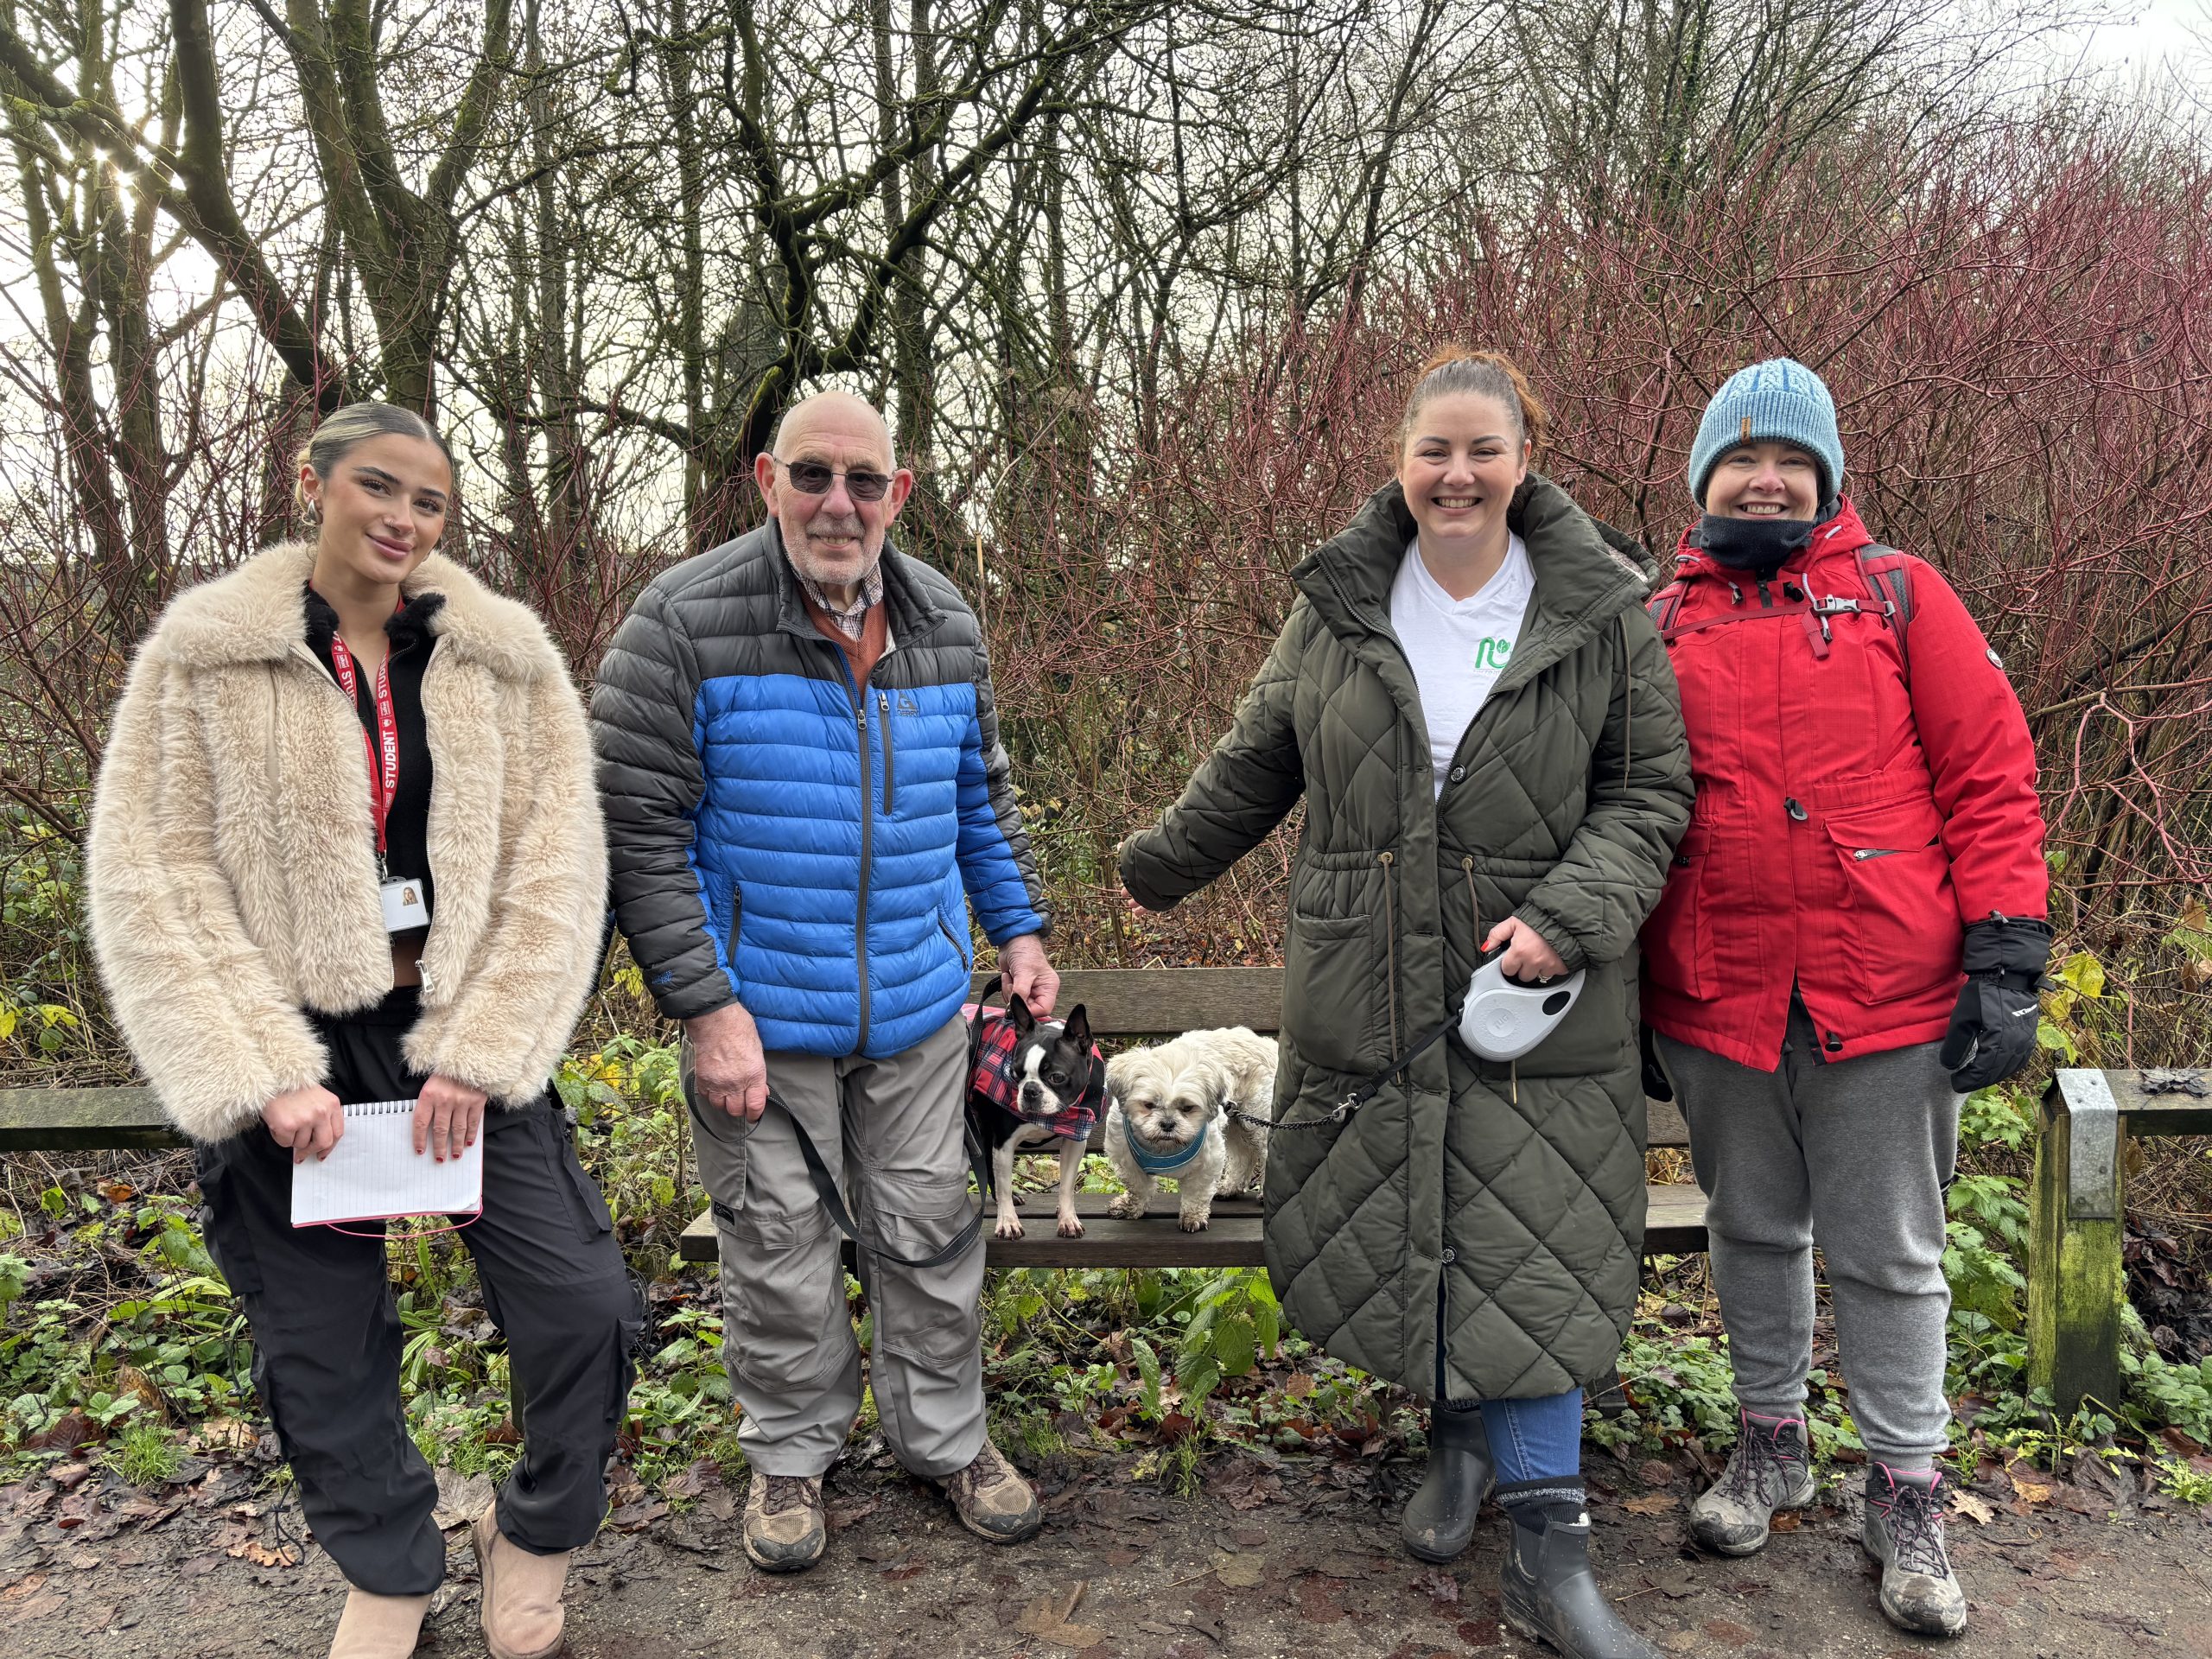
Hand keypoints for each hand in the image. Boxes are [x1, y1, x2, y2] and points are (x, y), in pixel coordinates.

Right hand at [264, 1083, 345, 1163]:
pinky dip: (280, 1138)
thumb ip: (324, 1116)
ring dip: (292, 1140)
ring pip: (301, 1144)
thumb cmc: (292, 1087)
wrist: (271, 1077)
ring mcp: (305, 1119)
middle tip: (302, 1154)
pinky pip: (285, 1143)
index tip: (322, 1154)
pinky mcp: (288, 1125)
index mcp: (332, 1104)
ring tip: (286, 1125)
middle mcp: (321, 1112)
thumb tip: (319, 1142)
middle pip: (323, 1142)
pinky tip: (277, 1125)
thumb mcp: (317, 1096)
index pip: (337, 1132)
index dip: (330, 1147)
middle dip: (312, 1151)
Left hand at [413, 1074, 486, 1162]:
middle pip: (440, 1130)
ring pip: (457, 1129)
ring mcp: (462, 1101)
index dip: (419, 1139)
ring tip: (456, 1155)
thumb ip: (429, 1102)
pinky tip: (469, 1143)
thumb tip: (427, 1127)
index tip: (420, 1151)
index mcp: (428, 1095)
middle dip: (440, 1147)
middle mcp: (444, 1099)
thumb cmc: (447, 1072)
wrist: (470, 1056)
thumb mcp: (432, 1084)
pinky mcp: (477, 1101)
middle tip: (440, 1159)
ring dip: (456, 1145)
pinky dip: (471, 1134)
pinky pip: (473, 1122)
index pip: (421, 1123)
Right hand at [687, 1001, 769, 1121]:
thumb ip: (758, 1075)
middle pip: (736, 1110)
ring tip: (727, 1094)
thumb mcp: (758, 1052)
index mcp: (753, 1075)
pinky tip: (715, 1087)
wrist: (715, 1021)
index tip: (754, 1115)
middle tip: (741, 1102)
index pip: (755, 1107)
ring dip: (724, 1103)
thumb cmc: (740, 1030)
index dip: (755, 1114)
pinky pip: (706, 1097)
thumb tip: (760, 1090)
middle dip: (740, 1109)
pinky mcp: (702, 1079)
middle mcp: (735, 1083)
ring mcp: (717, 1083)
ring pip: (719, 1106)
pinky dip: (710, 1095)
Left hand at [999, 932, 1059, 1018]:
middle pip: (1029, 1009)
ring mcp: (1029, 991)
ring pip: (1017, 1005)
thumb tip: (1015, 1007)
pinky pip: (1010, 999)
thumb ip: (1021, 991)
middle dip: (1017, 999)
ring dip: (1009, 993)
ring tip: (1011, 978)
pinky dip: (1006, 990)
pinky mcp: (1018, 989)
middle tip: (1013, 985)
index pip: (1043, 1009)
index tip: (1018, 1003)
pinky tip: (1008, 977)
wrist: (1012, 941)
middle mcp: (1040, 991)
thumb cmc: (1025, 952)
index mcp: (1049, 988)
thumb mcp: (1024, 972)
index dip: (1030, 1010)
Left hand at [1483, 915, 1568, 982]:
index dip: (1509, 963)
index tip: (1513, 958)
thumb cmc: (1540, 917)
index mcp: (1520, 951)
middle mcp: (1534, 961)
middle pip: (1523, 976)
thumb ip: (1497, 934)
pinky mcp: (1562, 967)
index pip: (1507, 970)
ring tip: (1540, 954)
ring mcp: (1549, 965)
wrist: (1564, 915)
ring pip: (1538, 977)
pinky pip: (1553, 974)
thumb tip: (1486, 947)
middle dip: (1523, 968)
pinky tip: (1551, 956)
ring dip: (1538, 969)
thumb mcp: (1514, 922)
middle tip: (1527, 955)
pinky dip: (1552, 967)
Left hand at [1939, 978, 2039, 1091]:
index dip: (1969, 1079)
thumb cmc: (1982, 994)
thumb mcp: (1962, 1017)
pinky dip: (2008, 1067)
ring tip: (1977, 1077)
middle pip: (1997, 1071)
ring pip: (2011, 1067)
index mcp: (1999, 1039)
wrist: (2008, 975)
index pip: (1983, 1069)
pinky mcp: (2031, 1035)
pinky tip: (1998, 1068)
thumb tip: (1949, 1065)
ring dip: (1994, 1075)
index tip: (1955, 1083)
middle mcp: (2016, 1043)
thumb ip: (1956, 1043)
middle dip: (1979, 1080)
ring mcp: (2027, 1040)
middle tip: (1962, 1083)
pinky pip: (2021, 1059)